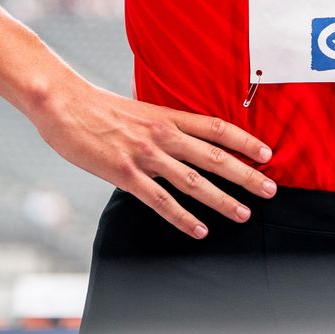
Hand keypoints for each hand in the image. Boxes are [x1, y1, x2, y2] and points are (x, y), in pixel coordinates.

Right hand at [30, 79, 275, 237]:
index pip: (217, 127)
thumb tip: (181, 137)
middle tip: (271, 189)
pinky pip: (160, 200)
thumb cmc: (98, 108)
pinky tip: (199, 230)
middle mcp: (163, 134)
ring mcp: (145, 155)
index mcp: (168, 116)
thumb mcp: (139, 110)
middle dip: (246, 174)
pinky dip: (182, 218)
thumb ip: (162, 125)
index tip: (267, 153)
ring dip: (222, 200)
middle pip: (215, 156)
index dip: (245, 140)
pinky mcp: (124, 173)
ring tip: (243, 214)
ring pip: (194, 181)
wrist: (63, 103)